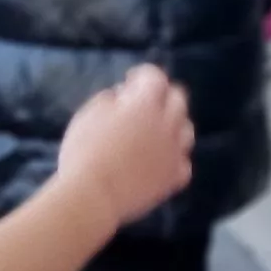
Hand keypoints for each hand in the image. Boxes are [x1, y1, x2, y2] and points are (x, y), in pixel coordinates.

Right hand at [53, 65, 193, 220]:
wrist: (92, 196)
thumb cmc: (84, 151)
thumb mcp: (89, 113)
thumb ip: (110, 98)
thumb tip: (123, 96)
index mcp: (146, 104)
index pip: (155, 77)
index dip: (142, 74)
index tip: (131, 79)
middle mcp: (168, 124)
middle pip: (178, 99)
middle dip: (162, 95)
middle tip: (144, 103)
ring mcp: (175, 152)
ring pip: (186, 129)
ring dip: (173, 124)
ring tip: (154, 131)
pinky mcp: (174, 178)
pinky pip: (184, 161)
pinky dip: (174, 157)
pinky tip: (160, 160)